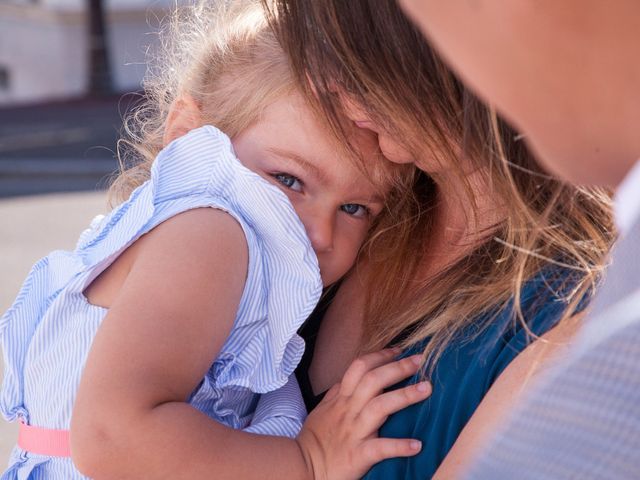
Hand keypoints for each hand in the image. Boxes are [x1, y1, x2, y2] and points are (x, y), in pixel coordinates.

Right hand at [296, 349, 430, 479]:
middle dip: (398, 368)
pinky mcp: (358, 455)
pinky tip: (417, 445)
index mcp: (341, 399)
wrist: (302, 468)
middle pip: (373, 381)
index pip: (360, 368)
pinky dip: (399, 446)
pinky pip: (380, 448)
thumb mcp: (321, 410)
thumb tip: (347, 379)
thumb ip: (336, 393)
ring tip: (427, 389)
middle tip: (420, 360)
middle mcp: (348, 411)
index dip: (380, 356)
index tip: (399, 350)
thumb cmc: (313, 440)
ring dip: (405, 396)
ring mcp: (354, 432)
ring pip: (380, 407)